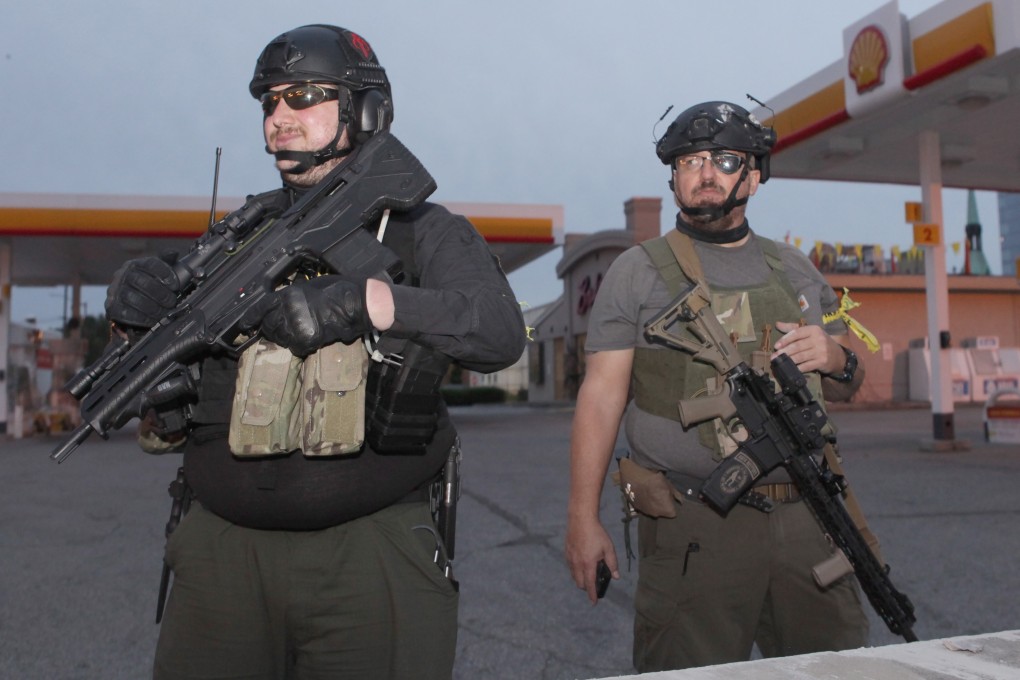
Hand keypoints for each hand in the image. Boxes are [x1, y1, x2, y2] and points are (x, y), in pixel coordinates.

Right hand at [105, 255, 179, 329]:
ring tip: (164, 312)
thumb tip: (173, 252)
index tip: (175, 285)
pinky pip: (126, 313)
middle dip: (161, 293)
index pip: (150, 264)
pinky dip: (141, 318)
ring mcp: (115, 291)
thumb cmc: (146, 287)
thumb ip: (166, 262)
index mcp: (135, 264)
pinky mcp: (112, 307)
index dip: (166, 273)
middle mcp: (122, 275)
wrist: (128, 305)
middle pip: (143, 282)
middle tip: (171, 302)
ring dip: (153, 308)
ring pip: (134, 298)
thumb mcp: (156, 273)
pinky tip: (151, 320)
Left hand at [240, 276, 370, 356]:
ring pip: (280, 338)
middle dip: (270, 328)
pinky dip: (298, 346)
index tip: (245, 325)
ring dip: (284, 337)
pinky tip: (305, 340)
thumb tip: (283, 303)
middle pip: (268, 325)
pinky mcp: (307, 341)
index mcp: (287, 295)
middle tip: (277, 328)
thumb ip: (293, 296)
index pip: (260, 308)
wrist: (357, 304)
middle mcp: (287, 311)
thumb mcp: (310, 285)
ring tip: (293, 334)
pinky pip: (295, 347)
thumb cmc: (339, 289)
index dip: (251, 318)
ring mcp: (296, 327)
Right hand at [565, 516, 619, 603]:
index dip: (592, 595)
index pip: (589, 584)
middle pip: (579, 583)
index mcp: (588, 564)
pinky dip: (575, 570)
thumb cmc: (597, 533)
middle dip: (586, 587)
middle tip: (593, 585)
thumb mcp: (608, 548)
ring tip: (588, 574)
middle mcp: (577, 564)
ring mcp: (570, 558)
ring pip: (574, 576)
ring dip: (580, 579)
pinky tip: (581, 564)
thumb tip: (616, 576)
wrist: (581, 520)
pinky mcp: (566, 553)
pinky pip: (570, 567)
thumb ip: (612, 564)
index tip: (594, 602)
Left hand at [772, 321, 844, 374]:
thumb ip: (793, 328)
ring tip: (779, 362)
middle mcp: (818, 339)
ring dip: (788, 360)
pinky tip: (791, 369)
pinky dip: (798, 368)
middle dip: (784, 352)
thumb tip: (777, 324)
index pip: (797, 333)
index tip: (776, 346)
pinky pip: (807, 365)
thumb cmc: (820, 343)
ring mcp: (821, 351)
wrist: (838, 356)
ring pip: (801, 356)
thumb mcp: (809, 333)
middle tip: (774, 356)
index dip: (785, 339)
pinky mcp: (822, 362)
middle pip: (797, 345)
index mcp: (814, 329)